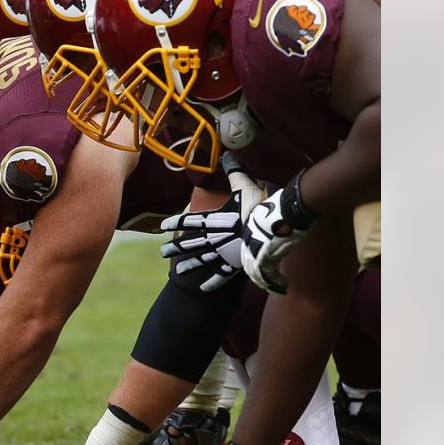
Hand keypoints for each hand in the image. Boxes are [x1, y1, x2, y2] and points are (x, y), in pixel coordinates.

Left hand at [160, 154, 263, 291]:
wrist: (281, 222)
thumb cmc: (263, 203)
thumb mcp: (246, 186)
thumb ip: (235, 173)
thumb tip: (228, 155)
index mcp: (217, 219)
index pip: (191, 221)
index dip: (176, 223)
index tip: (162, 227)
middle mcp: (218, 236)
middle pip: (192, 243)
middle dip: (176, 248)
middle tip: (162, 253)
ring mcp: (227, 251)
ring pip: (203, 260)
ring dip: (189, 266)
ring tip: (177, 272)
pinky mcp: (239, 262)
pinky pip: (224, 274)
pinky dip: (214, 281)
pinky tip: (203, 288)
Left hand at [240, 173, 316, 293]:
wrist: (294, 204)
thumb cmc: (291, 204)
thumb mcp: (278, 212)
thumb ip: (275, 222)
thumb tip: (282, 226)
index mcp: (250, 225)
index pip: (248, 247)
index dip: (254, 260)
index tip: (263, 268)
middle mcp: (249, 236)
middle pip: (248, 260)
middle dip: (256, 275)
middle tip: (267, 283)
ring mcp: (255, 245)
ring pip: (254, 270)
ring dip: (265, 282)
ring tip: (276, 288)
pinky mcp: (264, 254)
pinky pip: (265, 274)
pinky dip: (273, 282)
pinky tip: (283, 286)